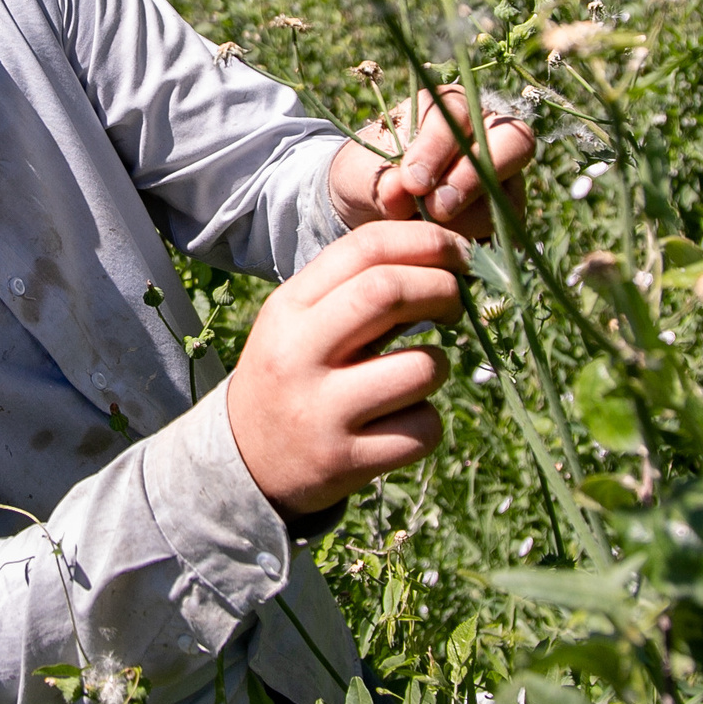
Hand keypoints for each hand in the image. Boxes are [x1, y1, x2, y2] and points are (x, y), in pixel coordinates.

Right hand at [226, 223, 466, 515]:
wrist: (246, 461)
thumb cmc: (293, 375)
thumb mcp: (302, 322)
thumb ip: (357, 288)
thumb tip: (443, 259)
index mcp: (287, 309)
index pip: (364, 249)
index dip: (425, 242)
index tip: (456, 255)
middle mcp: (298, 355)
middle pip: (388, 292)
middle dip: (441, 288)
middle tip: (454, 303)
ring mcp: (321, 411)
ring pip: (421, 369)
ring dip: (439, 366)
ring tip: (416, 375)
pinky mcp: (346, 460)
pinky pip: (423, 429)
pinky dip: (427, 423)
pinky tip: (401, 423)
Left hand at [329, 84, 532, 236]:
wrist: (370, 210)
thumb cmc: (367, 177)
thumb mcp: (360, 175)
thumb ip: (379, 180)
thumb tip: (400, 190)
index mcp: (450, 107)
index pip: (460, 115)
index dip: (439, 149)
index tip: (412, 182)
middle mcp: (489, 136)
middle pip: (514, 144)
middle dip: (472, 179)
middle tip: (436, 208)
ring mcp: (506, 178)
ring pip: (508, 197)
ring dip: (466, 220)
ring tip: (424, 230)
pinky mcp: (508, 218)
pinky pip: (507, 234)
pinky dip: (473, 244)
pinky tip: (441, 250)